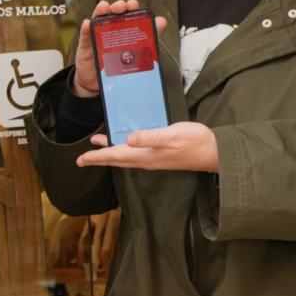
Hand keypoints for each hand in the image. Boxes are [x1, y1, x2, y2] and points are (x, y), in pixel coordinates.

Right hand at [71, 0, 168, 97]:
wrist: (99, 83)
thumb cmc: (117, 66)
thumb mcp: (134, 53)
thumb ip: (149, 37)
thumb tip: (162, 22)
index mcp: (124, 30)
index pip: (128, 13)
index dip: (130, 6)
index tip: (133, 5)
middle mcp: (111, 29)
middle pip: (113, 12)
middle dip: (117, 6)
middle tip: (121, 7)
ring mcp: (97, 35)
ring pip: (98, 19)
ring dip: (101, 10)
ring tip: (104, 8)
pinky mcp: (86, 44)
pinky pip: (85, 34)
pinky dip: (86, 27)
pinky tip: (89, 24)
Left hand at [76, 121, 218, 172]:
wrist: (216, 153)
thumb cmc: (196, 142)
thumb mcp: (173, 135)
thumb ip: (150, 137)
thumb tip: (128, 140)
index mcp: (145, 155)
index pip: (115, 156)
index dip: (96, 157)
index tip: (80, 159)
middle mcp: (146, 160)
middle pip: (116, 159)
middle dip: (98, 158)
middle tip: (81, 159)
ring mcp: (153, 159)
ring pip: (125, 157)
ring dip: (109, 153)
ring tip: (96, 147)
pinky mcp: (160, 156)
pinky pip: (134, 155)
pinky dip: (123, 150)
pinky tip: (124, 143)